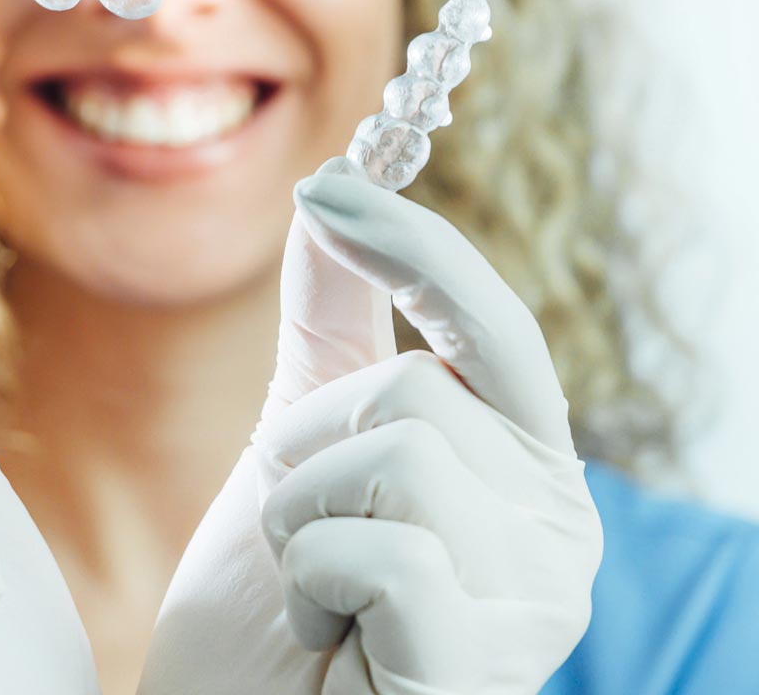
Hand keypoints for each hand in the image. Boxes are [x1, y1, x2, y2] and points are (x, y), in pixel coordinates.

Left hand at [140, 157, 602, 693]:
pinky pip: (378, 554)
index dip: (411, 248)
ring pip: (393, 460)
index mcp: (520, 463)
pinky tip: (330, 642)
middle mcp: (557, 526)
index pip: (488, 326)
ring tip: (315, 596)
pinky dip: (312, 589)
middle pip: (415, 389)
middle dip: (307, 450)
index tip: (325, 188)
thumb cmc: (277, 606)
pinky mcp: (488, 663)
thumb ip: (330, 324)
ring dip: (300, 524)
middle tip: (301, 536)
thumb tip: (332, 186)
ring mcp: (536, 600)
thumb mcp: (296, 442)